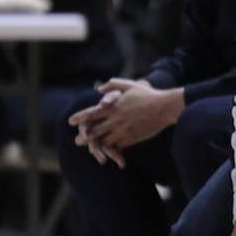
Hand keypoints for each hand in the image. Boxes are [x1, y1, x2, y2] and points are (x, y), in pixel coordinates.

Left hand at [69, 78, 184, 150]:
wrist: (164, 108)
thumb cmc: (148, 95)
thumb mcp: (130, 85)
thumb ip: (114, 85)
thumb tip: (100, 88)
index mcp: (113, 107)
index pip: (91, 114)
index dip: (80, 118)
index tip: (71, 121)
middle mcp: (115, 120)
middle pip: (94, 131)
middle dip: (84, 137)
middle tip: (77, 141)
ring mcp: (123, 130)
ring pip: (104, 141)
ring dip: (96, 145)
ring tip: (91, 149)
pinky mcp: (131, 138)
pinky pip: (117, 146)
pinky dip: (112, 149)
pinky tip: (109, 150)